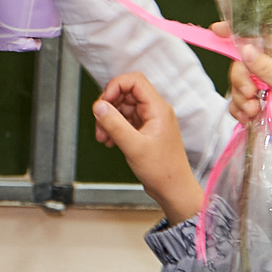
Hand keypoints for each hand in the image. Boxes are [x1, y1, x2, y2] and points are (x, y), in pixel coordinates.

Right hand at [91, 72, 202, 224]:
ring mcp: (150, 121)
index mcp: (158, 109)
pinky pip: (125, 121)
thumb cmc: (162, 171)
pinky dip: (115, 128)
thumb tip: (98, 106)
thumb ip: (114, 124)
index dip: (115, 86)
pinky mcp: (145, 131)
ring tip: (103, 137)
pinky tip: (110, 141)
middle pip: (126, 94)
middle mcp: (155, 111)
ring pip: (123, 108)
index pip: (134, 81)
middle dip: (109, 106)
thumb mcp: (134, 146)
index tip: (103, 102)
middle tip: (100, 123)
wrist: (173, 190)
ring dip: (109, 119)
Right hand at [216, 31, 271, 147]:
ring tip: (255, 112)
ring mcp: (264, 88)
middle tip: (251, 95)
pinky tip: (250, 119)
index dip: (234, 33)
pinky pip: (240, 105)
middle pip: (240, 67)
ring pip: (238, 87)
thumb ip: (267, 68)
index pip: (254, 38)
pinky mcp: (260, 106)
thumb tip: (245, 48)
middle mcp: (270, 69)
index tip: (215, 31)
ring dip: (241, 101)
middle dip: (240, 82)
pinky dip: (241, 112)